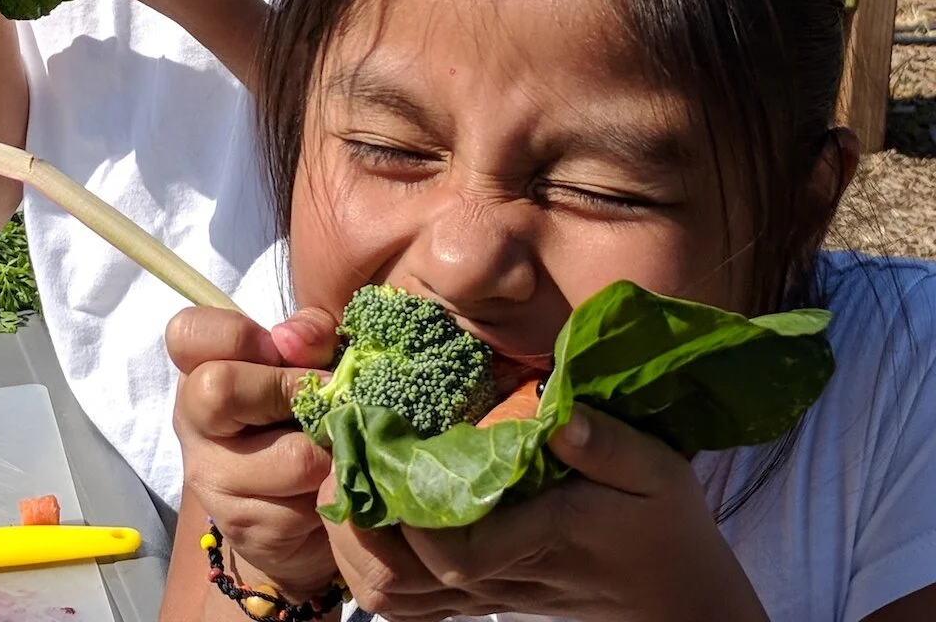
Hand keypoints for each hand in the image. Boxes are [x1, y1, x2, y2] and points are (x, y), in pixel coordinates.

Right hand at [168, 305, 341, 598]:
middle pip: (218, 389)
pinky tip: (323, 484)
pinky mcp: (242, 525)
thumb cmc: (306, 406)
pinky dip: (330, 491)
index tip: (278, 351)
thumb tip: (291, 338)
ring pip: (289, 457)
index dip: (239, 336)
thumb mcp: (313, 355)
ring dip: (327, 450)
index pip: (186, 334)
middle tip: (320, 401)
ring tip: (331, 446)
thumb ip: (309, 331)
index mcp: (202, 366)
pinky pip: (305, 504)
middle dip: (290, 391)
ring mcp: (210, 477)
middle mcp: (192, 420)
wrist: (307, 496)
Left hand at [323, 406, 769, 621]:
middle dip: (355, 523)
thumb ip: (608, 444)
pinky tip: (360, 512)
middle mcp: (499, 576)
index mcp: (538, 540)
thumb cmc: (665, 526)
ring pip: (393, 597)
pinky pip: (406, 600)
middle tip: (337, 456)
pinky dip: (369, 563)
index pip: (453, 551)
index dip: (403, 510)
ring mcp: (483, 593)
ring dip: (352, 545)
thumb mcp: (655, 471)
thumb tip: (557, 414)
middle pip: (401, 579)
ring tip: (340, 478)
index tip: (376, 447)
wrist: (677, 600)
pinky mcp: (477, 595)